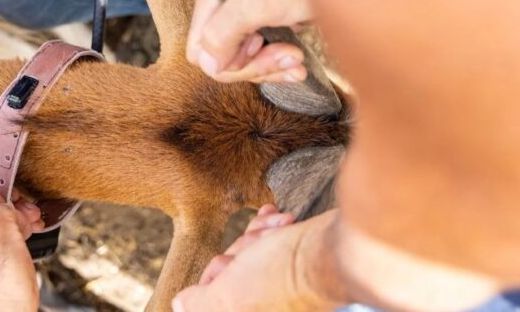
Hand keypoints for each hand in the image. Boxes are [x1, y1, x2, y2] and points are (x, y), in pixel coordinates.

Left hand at [173, 208, 344, 311]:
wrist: (337, 249)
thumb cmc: (283, 277)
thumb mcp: (228, 298)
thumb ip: (201, 305)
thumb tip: (181, 305)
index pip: (216, 301)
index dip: (216, 279)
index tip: (227, 268)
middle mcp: (274, 309)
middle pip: (235, 276)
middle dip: (240, 252)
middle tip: (255, 249)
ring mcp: (290, 290)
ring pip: (255, 254)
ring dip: (260, 236)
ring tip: (277, 230)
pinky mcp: (303, 264)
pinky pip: (275, 242)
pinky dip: (274, 228)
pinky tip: (279, 217)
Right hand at [186, 0, 310, 82]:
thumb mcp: (255, 1)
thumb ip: (222, 31)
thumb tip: (209, 65)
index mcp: (211, 0)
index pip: (200, 51)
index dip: (228, 60)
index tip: (257, 46)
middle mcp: (223, 12)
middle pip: (224, 61)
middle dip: (256, 64)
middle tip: (287, 53)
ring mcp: (244, 23)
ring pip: (245, 65)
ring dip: (273, 66)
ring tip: (297, 57)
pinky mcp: (265, 31)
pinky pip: (263, 62)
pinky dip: (280, 66)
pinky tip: (296, 64)